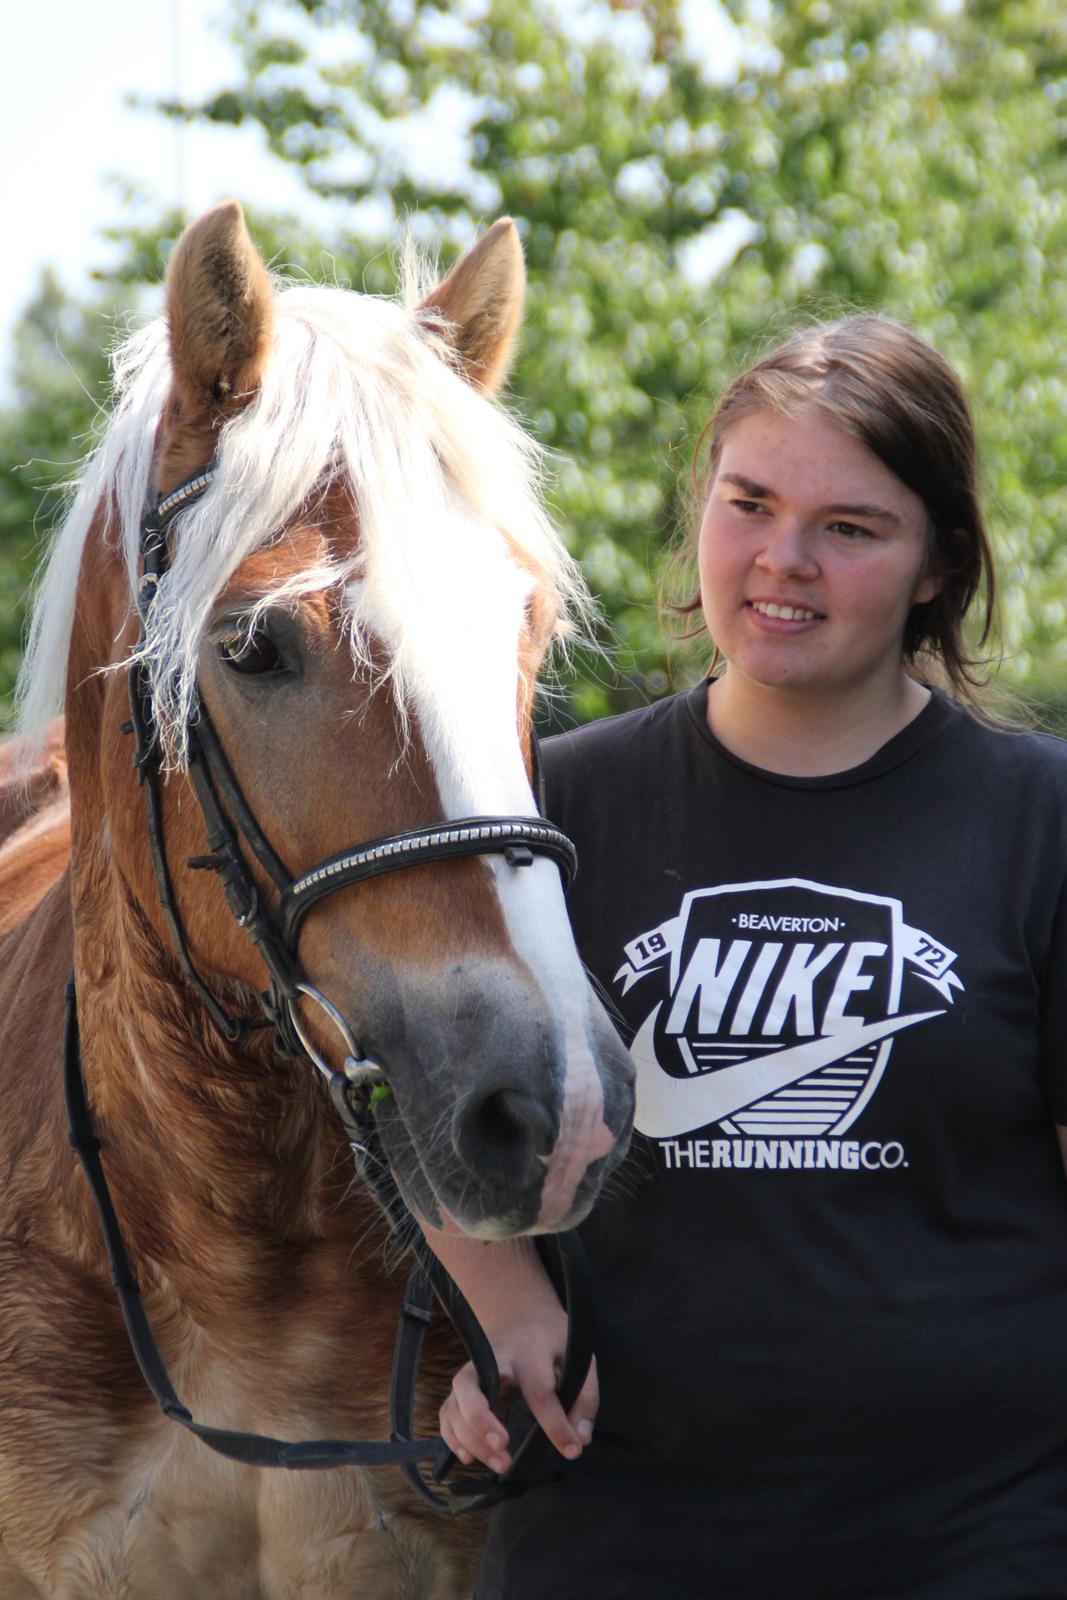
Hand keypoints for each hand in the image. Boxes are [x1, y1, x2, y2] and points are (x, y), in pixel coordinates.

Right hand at [440, 1311, 598, 1474]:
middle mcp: (493, 1358)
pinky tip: (470, 1457)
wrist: (520, 1314)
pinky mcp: (463, 1386)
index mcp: (530, 1349)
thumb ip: (584, 1397)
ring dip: (470, 1439)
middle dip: (482, 1421)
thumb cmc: (552, 1340)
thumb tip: (580, 1439)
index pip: (539, 1390)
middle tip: (503, 1447)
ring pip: (455, 1404)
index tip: (572, 1450)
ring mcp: (472, 1370)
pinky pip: (447, 1412)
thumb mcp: (578, 1357)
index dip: (556, 1425)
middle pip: (473, 1386)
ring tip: (500, 1463)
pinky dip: (452, 1437)